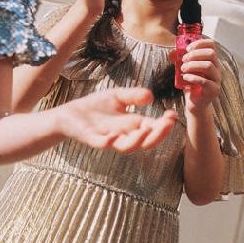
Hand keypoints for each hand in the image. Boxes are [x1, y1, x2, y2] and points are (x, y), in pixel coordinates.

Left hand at [58, 87, 177, 152]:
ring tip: (147, 130)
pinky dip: (109, 142)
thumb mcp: (118, 97)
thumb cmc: (96, 107)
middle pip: (144, 142)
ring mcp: (108, 139)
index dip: (164, 125)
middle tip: (167, 124)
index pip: (152, 129)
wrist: (70, 114)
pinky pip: (102, 144)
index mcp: (132, 126)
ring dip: (138, 140)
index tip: (173, 115)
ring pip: (126, 146)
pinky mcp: (92, 139)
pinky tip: (115, 136)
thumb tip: (150, 96)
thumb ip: (133, 96)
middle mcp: (123, 135)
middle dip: (158, 134)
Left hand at [179, 38, 221, 111]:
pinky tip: (185, 78)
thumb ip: (182, 61)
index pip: (211, 45)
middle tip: (184, 60)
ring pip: (208, 66)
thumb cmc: (191, 85)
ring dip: (192, 65)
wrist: (194, 103)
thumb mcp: (186, 70)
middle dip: (195, 54)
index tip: (187, 49)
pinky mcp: (213, 90)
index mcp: (211, 61)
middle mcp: (216, 69)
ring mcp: (216, 79)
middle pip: (211, 54)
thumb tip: (172, 53)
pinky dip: (192, 77)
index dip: (199, 43)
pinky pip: (204, 81)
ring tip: (183, 69)